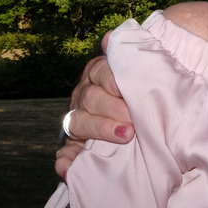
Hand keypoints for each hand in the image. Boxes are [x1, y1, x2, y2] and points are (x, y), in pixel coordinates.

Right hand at [55, 31, 134, 178]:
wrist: (139, 104)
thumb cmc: (142, 83)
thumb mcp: (139, 65)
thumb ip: (130, 52)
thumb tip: (110, 37)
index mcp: (99, 72)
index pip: (101, 72)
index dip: (113, 80)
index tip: (126, 89)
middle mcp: (85, 93)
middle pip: (92, 99)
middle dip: (113, 109)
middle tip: (134, 119)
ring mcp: (78, 117)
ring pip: (80, 122)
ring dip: (100, 130)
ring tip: (125, 136)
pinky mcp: (75, 141)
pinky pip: (66, 152)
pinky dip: (65, 161)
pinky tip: (65, 170)